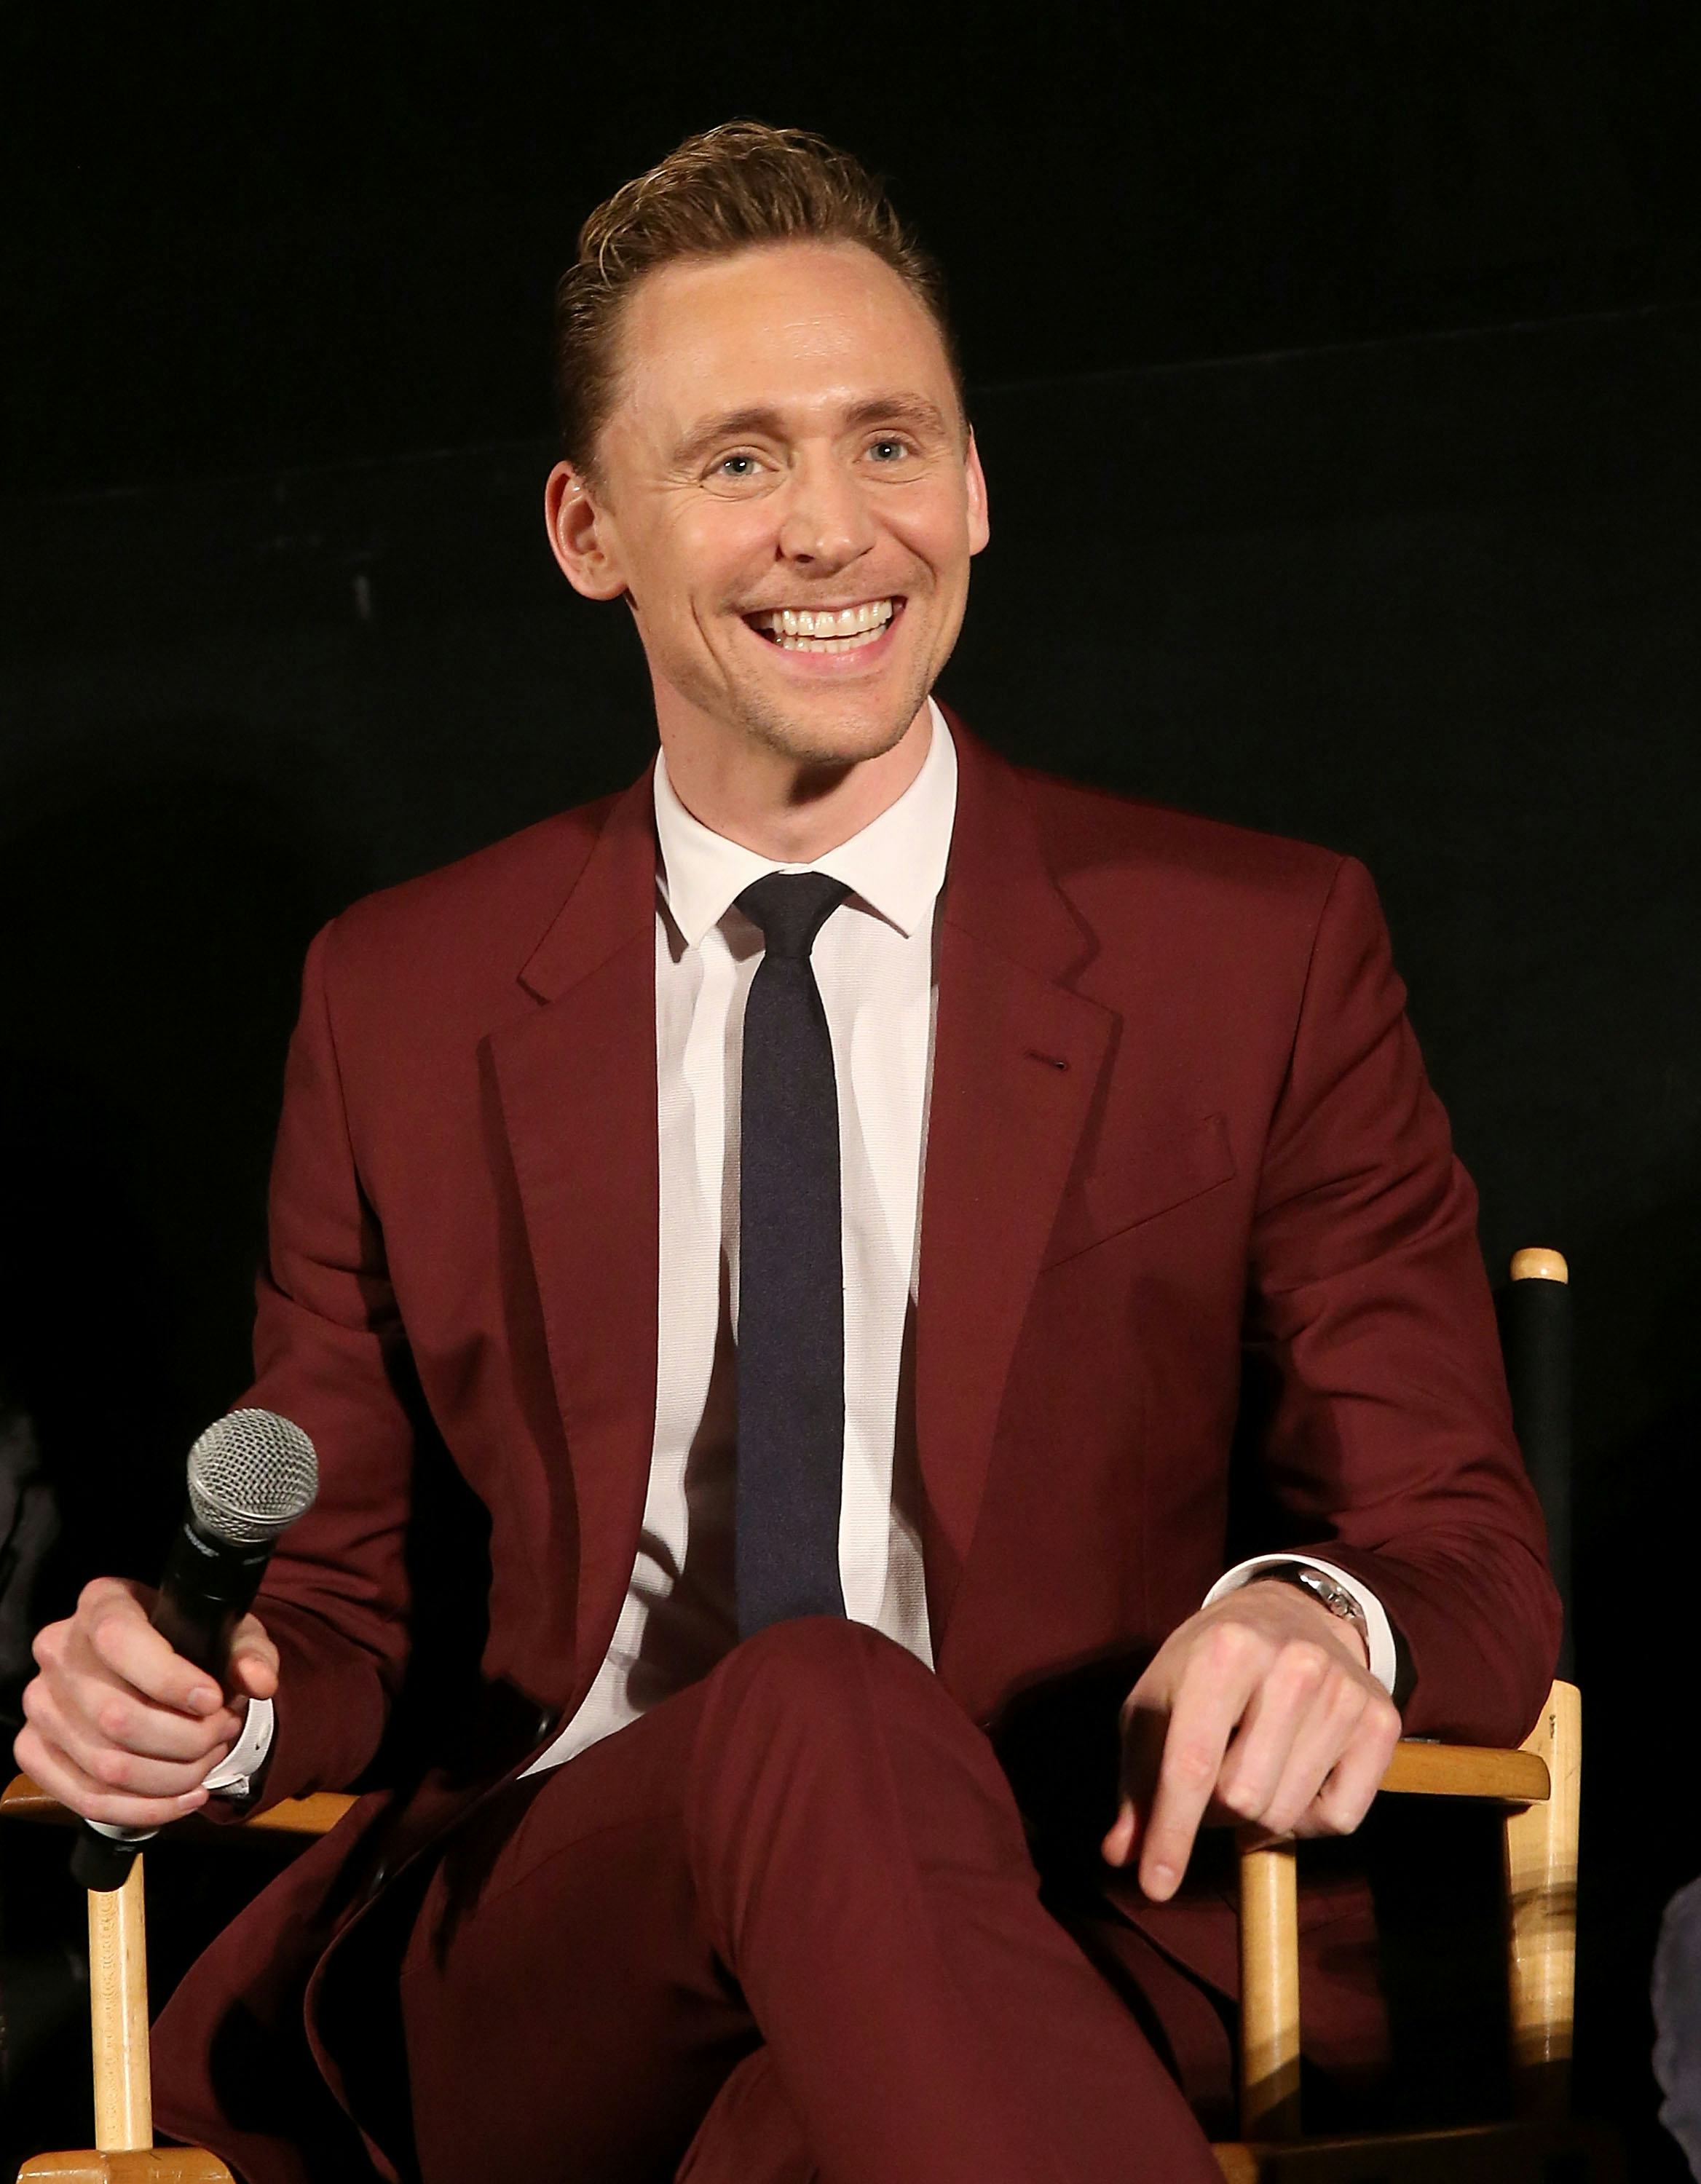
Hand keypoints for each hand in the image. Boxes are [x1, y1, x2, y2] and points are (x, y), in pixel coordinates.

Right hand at [15, 1577, 278, 1830]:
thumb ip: (249, 1653)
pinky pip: (87, 1798)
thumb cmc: (191, 1643)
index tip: (214, 1700)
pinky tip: (186, 1797)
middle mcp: (58, 1650)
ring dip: (172, 1777)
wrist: (154, 1668)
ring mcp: (41, 1704)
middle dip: (185, 1739)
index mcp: (101, 1603)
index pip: (118, 1641)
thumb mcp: (229, 1634)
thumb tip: (259, 1681)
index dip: (170, 1679)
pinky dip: (146, 1809)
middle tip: (223, 1733)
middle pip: (116, 1717)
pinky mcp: (34, 1750)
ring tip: (208, 1761)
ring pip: (105, 1765)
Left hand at [1100, 1580, 1401, 1901]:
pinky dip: (1307, 1821)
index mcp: (1222, 1652)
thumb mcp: (1157, 1703)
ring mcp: (1343, 1690)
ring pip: (1288, 1814)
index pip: (1192, 1764)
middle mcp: (1291, 1665)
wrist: (1289, 1613)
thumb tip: (1121, 1856)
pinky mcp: (1382, 1719)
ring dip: (1258, 1818)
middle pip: (1243, 1799)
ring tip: (1249, 1773)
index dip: (1171, 1834)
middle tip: (1211, 1788)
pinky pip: (1341, 1818)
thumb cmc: (1207, 1666)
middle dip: (1215, 1813)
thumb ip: (1137, 1781)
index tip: (1153, 1887)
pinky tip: (1292, 1779)